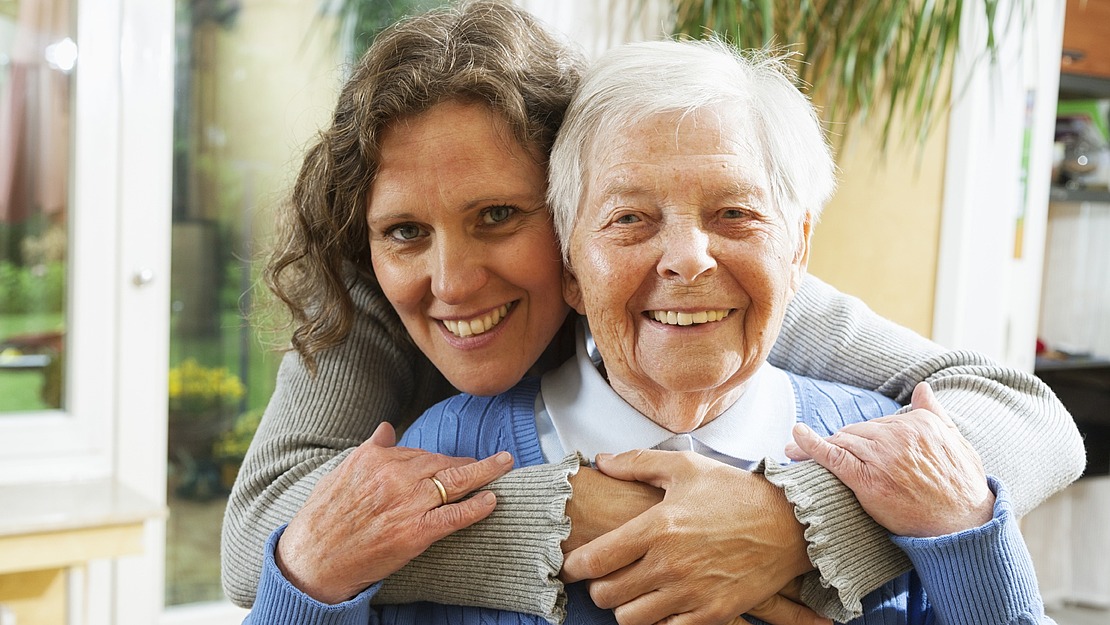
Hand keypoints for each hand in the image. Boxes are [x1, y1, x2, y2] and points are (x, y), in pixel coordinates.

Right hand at [274, 422, 512, 602]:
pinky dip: (476, 507)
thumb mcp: (342, 472)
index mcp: (376, 459)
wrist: (313, 559)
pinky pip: (453, 516)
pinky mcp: (415, 532)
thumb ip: (370, 449)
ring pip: (454, 483)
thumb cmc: (324, 517)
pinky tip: (492, 500)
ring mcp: (407, 504)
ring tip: (505, 465)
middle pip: (442, 463)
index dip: (442, 458)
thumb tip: (387, 428)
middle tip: (496, 460)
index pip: (420, 453)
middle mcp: (394, 477)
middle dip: (471, 462)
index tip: (457, 460)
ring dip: (485, 472)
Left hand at [563, 450, 818, 624]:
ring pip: (630, 619)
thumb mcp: (685, 467)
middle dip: (598, 586)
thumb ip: (637, 463)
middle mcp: (670, 564)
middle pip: (606, 594)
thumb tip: (601, 462)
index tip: (570, 566)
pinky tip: (662, 604)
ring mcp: (691, 593)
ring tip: (632, 590)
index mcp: (657, 526)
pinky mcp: (712, 614)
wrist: (789, 524)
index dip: (573, 566)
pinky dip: (658, 621)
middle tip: (605, 576)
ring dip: (625, 606)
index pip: (595, 559)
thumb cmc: (736, 493)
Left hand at [786, 382, 994, 536]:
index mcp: (918, 423)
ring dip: (820, 447)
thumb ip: (934, 413)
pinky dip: (811, 445)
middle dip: (841, 443)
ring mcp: (882, 457)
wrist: (964, 525)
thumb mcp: (957, 442)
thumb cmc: (962, 486)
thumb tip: (922, 388)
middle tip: (819, 453)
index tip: (851, 443)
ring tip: (794, 452)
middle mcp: (898, 435)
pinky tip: (795, 437)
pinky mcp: (868, 480)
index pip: (877, 424)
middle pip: (856, 433)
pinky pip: (833, 456)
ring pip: (843, 443)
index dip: (863, 437)